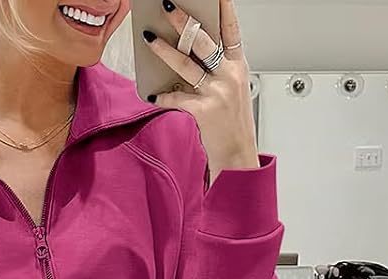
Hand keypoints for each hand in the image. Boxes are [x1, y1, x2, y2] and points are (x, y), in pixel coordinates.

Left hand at [143, 0, 259, 175]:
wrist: (238, 155)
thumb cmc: (233, 123)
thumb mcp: (233, 88)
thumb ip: (217, 68)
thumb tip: (190, 52)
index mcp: (238, 66)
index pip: (231, 29)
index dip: (223, 8)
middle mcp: (229, 75)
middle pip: (203, 40)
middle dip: (183, 20)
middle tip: (168, 6)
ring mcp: (217, 92)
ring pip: (186, 64)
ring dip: (164, 49)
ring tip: (149, 38)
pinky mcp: (204, 111)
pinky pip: (177, 98)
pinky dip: (163, 96)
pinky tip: (152, 93)